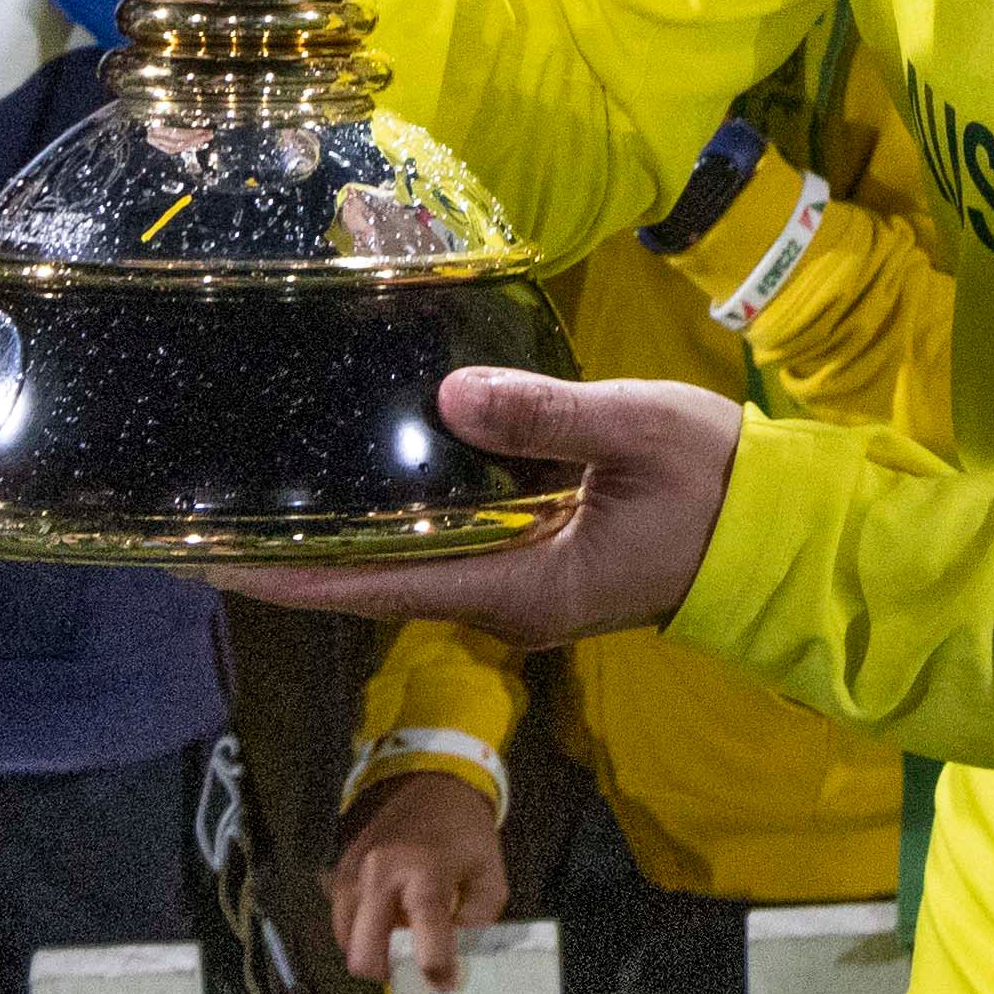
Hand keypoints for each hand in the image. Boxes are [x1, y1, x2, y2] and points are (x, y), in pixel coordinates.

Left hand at [202, 369, 741, 645]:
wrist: (783, 530)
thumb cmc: (716, 483)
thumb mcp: (636, 430)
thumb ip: (545, 414)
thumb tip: (450, 394)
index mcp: (519, 583)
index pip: (377, 584)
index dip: (290, 574)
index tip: (209, 560)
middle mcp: (506, 599)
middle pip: (377, 581)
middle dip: (296, 554)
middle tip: (211, 513)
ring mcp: (522, 584)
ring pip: (411, 564)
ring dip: (342, 537)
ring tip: (265, 494)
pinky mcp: (540, 558)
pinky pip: (448, 544)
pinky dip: (397, 520)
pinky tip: (365, 478)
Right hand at [328, 768, 510, 988]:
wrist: (431, 784)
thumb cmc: (464, 833)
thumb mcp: (488, 874)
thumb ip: (476, 921)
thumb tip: (455, 957)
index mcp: (425, 875)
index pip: (426, 938)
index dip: (437, 971)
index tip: (445, 985)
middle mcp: (380, 876)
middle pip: (364, 954)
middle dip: (389, 972)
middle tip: (412, 967)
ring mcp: (354, 874)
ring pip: (346, 942)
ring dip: (372, 952)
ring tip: (399, 938)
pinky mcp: (339, 872)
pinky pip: (341, 921)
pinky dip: (360, 931)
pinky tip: (386, 917)